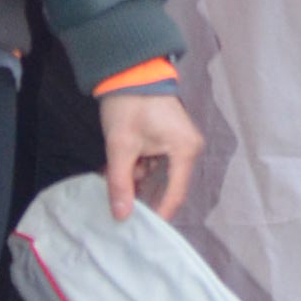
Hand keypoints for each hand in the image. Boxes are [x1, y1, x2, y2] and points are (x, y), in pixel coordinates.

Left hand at [99, 85, 203, 224]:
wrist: (130, 70)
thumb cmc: (130, 105)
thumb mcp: (121, 146)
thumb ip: (121, 183)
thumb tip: (122, 216)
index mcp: (185, 150)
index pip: (175, 194)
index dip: (158, 214)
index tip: (142, 230)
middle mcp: (189, 148)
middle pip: (166, 184)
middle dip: (141, 193)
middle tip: (119, 207)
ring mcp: (180, 143)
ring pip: (158, 173)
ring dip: (135, 178)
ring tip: (111, 180)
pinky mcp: (170, 138)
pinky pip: (156, 161)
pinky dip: (137, 166)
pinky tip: (117, 168)